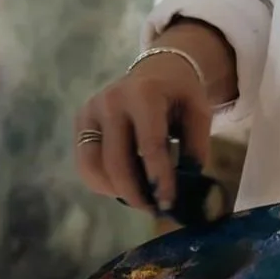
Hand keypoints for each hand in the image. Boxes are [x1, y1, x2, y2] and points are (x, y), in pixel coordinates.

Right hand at [74, 53, 215, 215]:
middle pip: (116, 161)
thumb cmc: (179, 94)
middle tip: (153, 208)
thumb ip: (196, 147)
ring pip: (92, 166)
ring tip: (139, 198)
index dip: (159, 179)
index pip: (150, 145)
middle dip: (135, 193)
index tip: (169, 203)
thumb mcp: (198, 112)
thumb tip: (188, 187)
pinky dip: (102, 182)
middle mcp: (111, 101)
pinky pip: (85, 163)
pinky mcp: (81, 122)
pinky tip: (123, 185)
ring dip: (115, 191)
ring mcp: (91, 111)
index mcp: (144, 94)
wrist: (156, 70)